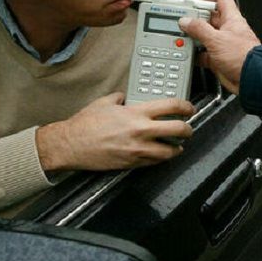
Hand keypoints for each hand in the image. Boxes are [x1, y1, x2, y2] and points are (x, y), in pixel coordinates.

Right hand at [36, 92, 194, 172]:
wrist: (71, 145)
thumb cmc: (85, 124)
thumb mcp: (105, 102)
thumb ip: (120, 98)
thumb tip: (126, 97)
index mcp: (136, 113)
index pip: (172, 106)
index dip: (186, 107)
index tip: (189, 109)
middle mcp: (141, 131)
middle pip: (178, 130)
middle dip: (188, 130)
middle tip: (188, 129)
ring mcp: (138, 149)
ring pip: (170, 152)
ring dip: (177, 148)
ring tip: (177, 145)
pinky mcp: (132, 163)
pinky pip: (154, 162)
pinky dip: (160, 158)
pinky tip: (160, 154)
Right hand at [178, 0, 259, 94]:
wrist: (251, 78)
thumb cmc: (243, 56)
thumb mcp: (216, 39)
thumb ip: (199, 29)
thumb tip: (186, 21)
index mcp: (232, 19)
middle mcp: (229, 30)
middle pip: (209, 18)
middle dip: (196, 18)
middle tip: (183, 18)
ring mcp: (224, 45)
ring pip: (206, 36)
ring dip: (195, 37)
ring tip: (184, 36)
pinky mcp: (220, 59)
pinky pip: (205, 53)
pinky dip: (197, 54)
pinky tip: (190, 54)